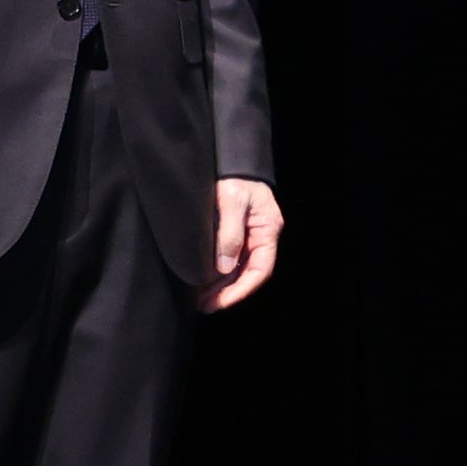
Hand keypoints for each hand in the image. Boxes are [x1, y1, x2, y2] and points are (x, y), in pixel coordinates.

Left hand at [200, 178, 282, 311]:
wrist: (230, 160)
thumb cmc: (234, 177)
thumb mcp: (231, 201)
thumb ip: (229, 233)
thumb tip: (224, 268)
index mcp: (268, 229)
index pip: (260, 269)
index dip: (242, 289)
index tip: (220, 301)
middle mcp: (260, 236)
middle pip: (248, 273)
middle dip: (228, 292)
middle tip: (204, 305)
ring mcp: (248, 236)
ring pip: (237, 269)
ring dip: (220, 285)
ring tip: (199, 299)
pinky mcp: (234, 233)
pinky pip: (228, 259)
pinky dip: (216, 273)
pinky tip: (202, 282)